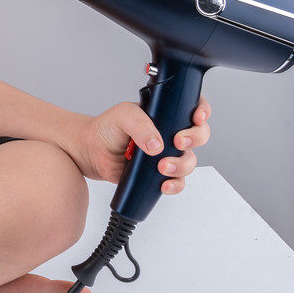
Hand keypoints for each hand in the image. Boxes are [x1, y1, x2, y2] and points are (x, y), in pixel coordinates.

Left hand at [71, 96, 211, 193]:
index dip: (201, 111)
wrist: (91, 152)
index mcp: (163, 114)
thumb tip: (157, 144)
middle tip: (178, 142)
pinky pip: (178, 181)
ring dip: (181, 165)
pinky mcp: (159, 174)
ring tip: (162, 166)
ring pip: (189, 161)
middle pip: (198, 136)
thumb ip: (140, 124)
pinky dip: (175, 184)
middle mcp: (168, 133)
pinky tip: (164, 184)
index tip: (197, 117)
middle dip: (194, 139)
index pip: (191, 108)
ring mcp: (166, 154)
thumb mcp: (122, 116)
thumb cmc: (106, 129)